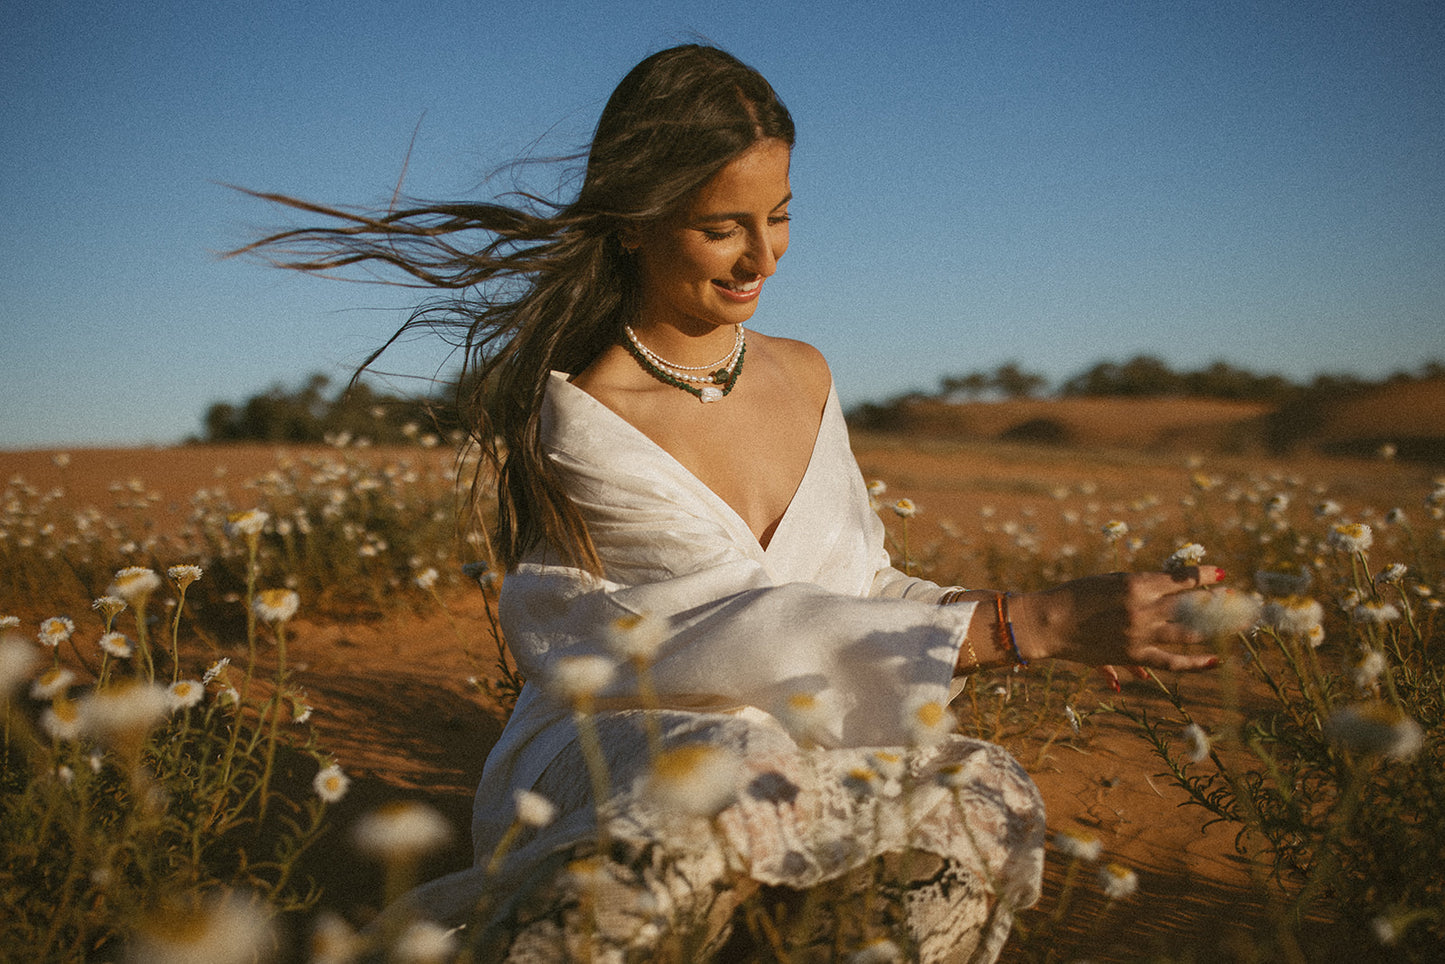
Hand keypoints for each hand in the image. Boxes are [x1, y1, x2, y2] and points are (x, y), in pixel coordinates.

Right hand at [1007, 567, 1225, 675]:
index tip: (1222, 575)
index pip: (1181, 580)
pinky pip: (1171, 661)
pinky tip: (1216, 660)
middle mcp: (1143, 610)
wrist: (1049, 623)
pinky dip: (1194, 663)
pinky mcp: (1134, 655)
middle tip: (1239, 603)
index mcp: (1136, 585)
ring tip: (1234, 626)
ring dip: (1214, 629)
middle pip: (1191, 607)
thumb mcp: (1110, 580)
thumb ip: (1141, 586)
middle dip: (1217, 604)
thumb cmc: (1075, 595)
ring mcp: (1140, 634)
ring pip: (1188, 633)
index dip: (1205, 577)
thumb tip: (1170, 589)